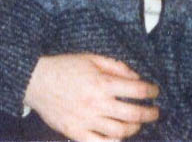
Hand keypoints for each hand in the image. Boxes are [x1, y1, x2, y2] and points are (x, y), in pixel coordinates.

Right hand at [24, 53, 159, 140]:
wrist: (36, 81)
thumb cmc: (65, 67)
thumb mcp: (92, 58)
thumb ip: (116, 66)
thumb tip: (136, 76)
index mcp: (102, 83)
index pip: (137, 90)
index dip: (151, 91)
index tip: (155, 92)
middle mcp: (97, 103)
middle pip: (133, 114)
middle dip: (150, 114)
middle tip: (155, 112)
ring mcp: (86, 120)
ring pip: (119, 132)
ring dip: (134, 129)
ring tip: (138, 124)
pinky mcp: (75, 132)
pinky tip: (119, 139)